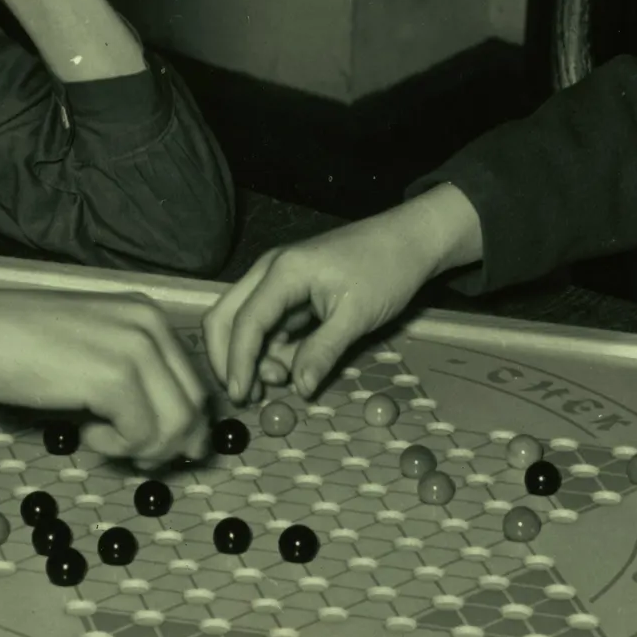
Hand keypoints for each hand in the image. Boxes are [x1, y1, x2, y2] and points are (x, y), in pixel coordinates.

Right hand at [0, 287, 209, 466]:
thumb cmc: (22, 346)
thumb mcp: (93, 348)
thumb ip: (132, 376)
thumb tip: (169, 430)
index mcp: (148, 316)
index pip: (192, 382)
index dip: (183, 424)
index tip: (155, 446)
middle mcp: (151, 327)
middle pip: (194, 404)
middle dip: (172, 443)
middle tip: (136, 456)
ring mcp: (136, 350)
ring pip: (177, 425)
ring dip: (146, 449)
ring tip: (106, 443)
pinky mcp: (116, 378)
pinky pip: (144, 433)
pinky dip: (120, 447)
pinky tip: (89, 436)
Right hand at [201, 186, 479, 405]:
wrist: (411, 239)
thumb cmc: (387, 270)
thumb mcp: (357, 316)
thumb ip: (323, 351)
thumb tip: (299, 389)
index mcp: (282, 271)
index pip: (245, 322)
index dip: (237, 363)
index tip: (241, 397)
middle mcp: (270, 270)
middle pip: (225, 316)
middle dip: (230, 358)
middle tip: (252, 393)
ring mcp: (278, 278)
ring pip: (245, 321)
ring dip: (254, 355)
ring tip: (284, 379)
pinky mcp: (291, 288)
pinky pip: (268, 321)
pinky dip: (271, 347)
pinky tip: (291, 365)